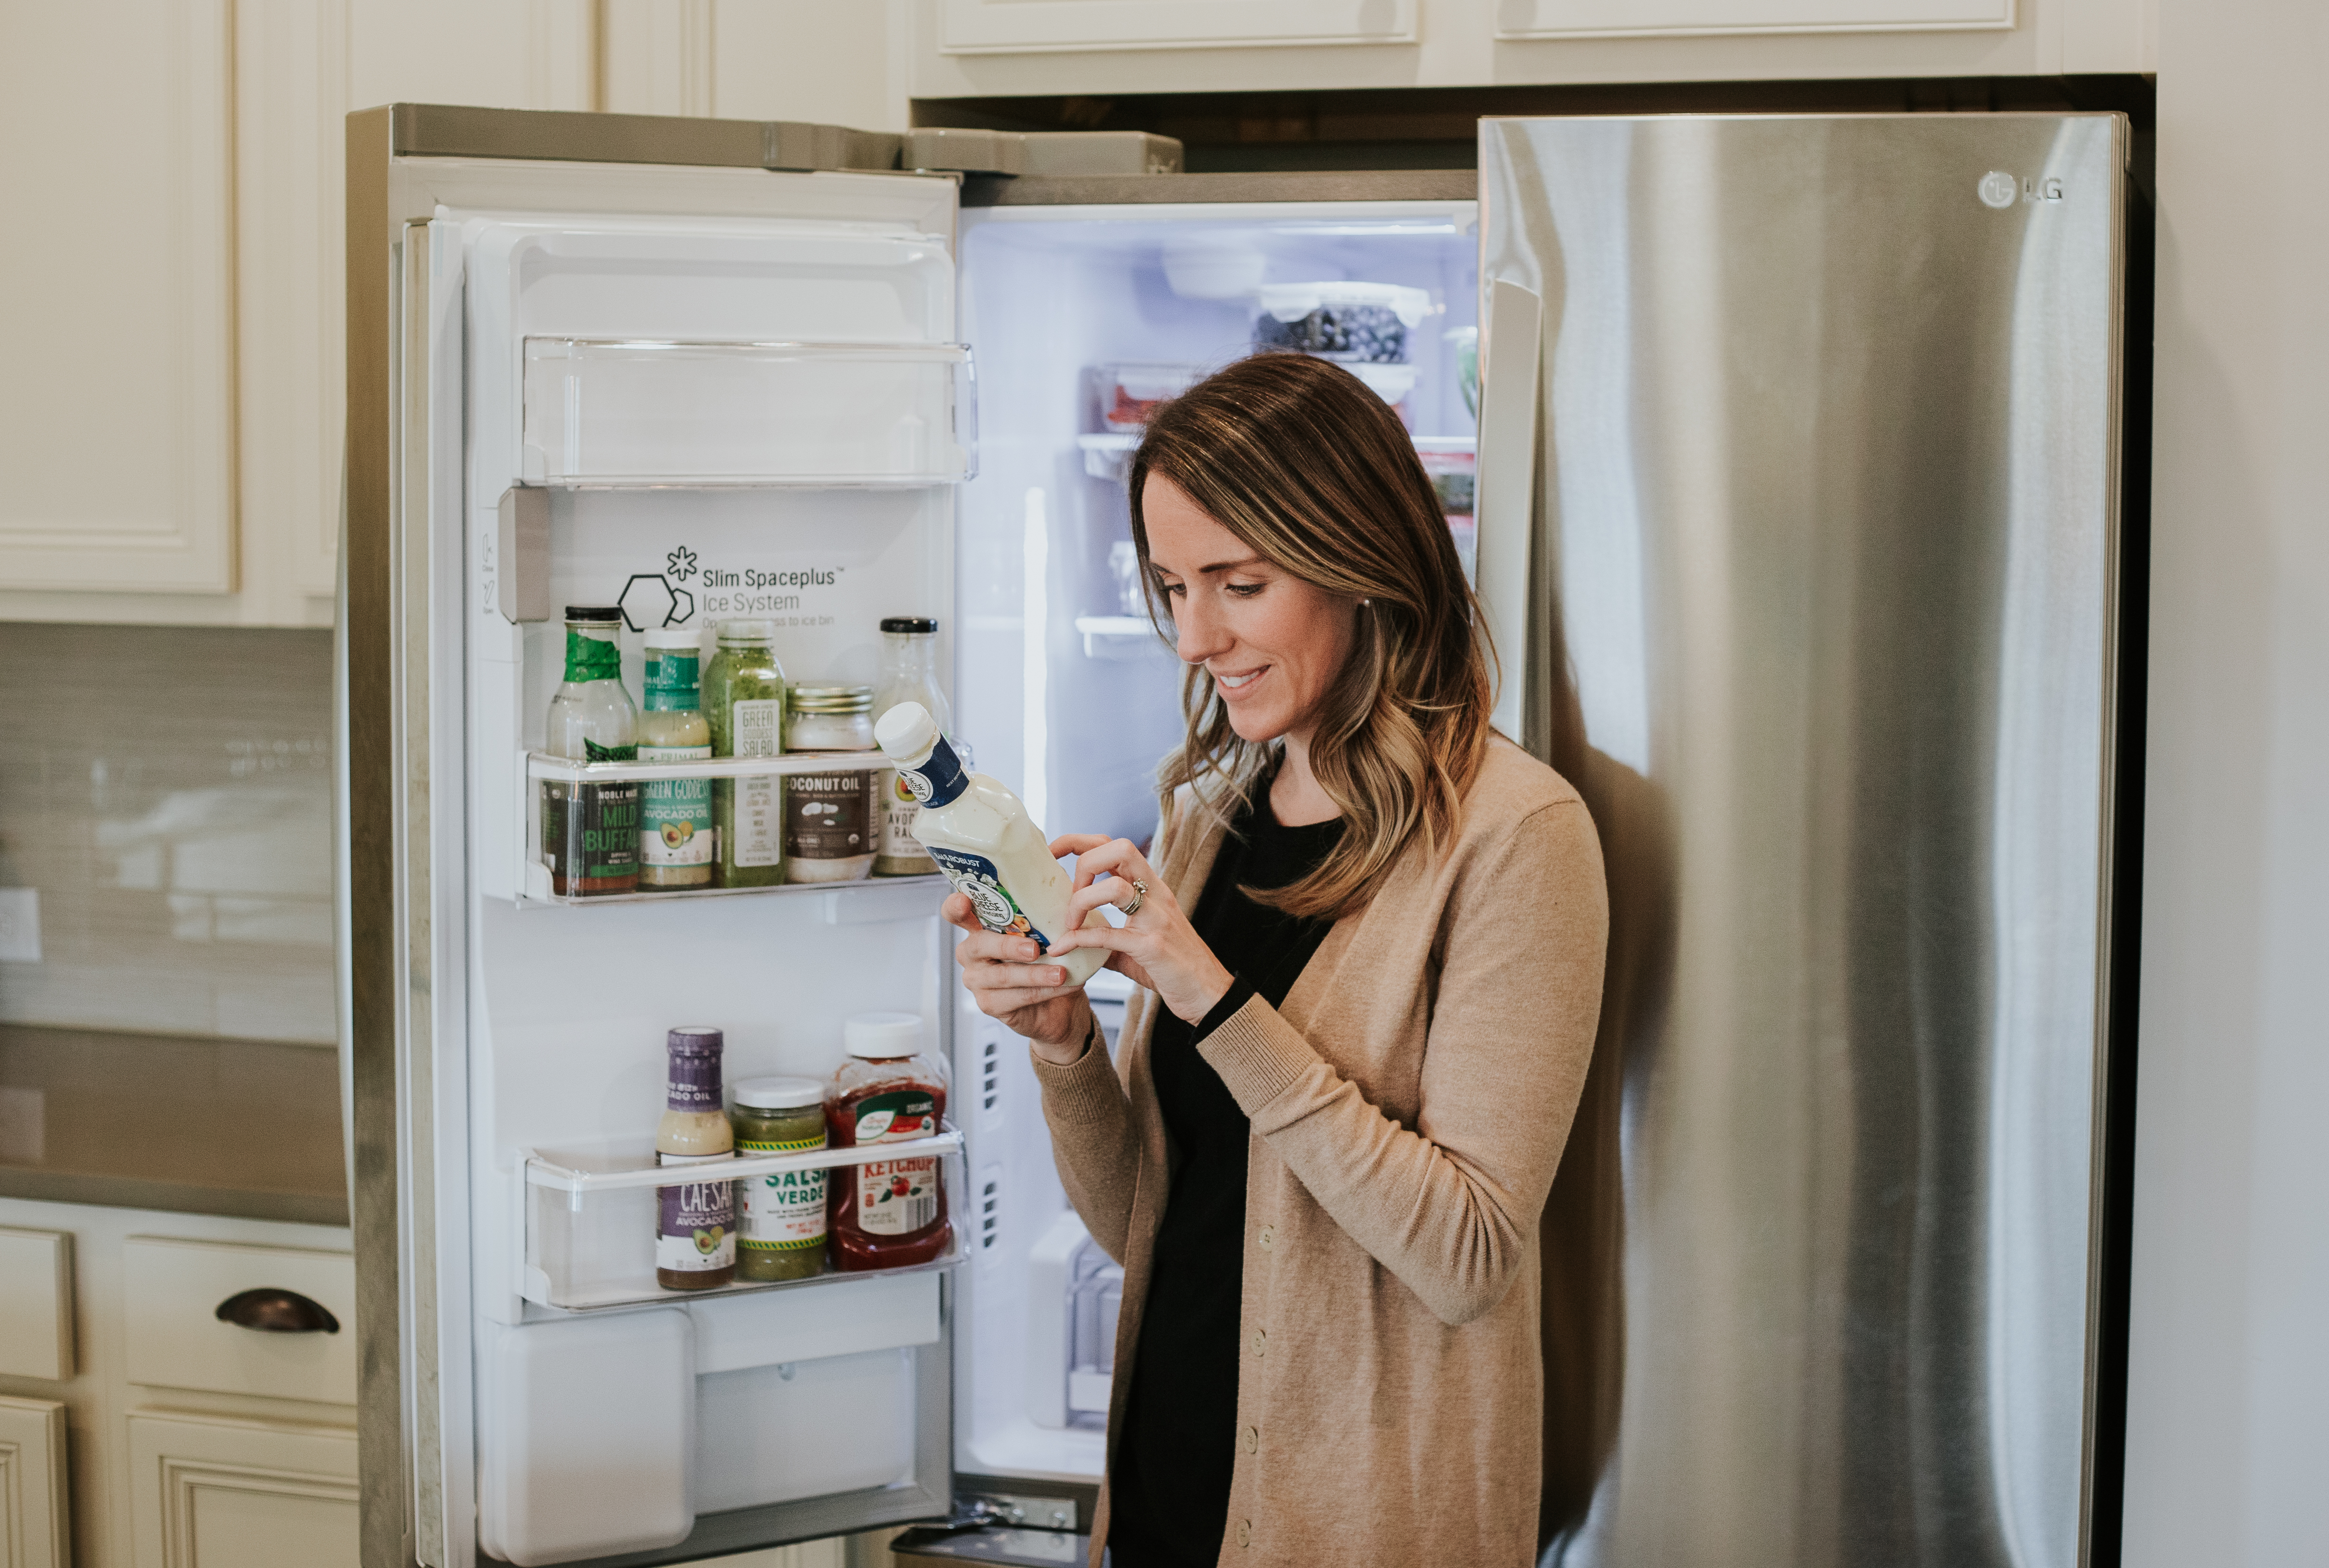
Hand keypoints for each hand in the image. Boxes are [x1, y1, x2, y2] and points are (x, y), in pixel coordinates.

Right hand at [943, 891, 1094, 1062]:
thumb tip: (1064, 896)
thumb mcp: (1048, 935)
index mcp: (980, 928)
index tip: (963, 901)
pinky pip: (1016, 997)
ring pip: (1002, 975)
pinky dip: (1044, 991)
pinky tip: (1063, 986)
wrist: (1059, 1004)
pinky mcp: (989, 1004)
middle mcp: (972, 954)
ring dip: (1035, 974)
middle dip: (1008, 946)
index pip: (956, 913)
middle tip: (1035, 949)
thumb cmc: (1049, 960)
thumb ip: (1045, 916)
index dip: (955, 907)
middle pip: (979, 945)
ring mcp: (977, 981)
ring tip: (1061, 973)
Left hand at [1045, 835, 1235, 1025]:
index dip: (1079, 842)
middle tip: (1070, 894)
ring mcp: (1157, 919)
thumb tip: (1073, 941)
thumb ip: (1106, 938)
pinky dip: (1079, 940)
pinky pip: (1110, 935)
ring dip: (1082, 901)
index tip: (1053, 854)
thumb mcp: (1136, 945)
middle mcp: (1157, 895)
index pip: (1114, 845)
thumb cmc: (1173, 968)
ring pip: (1115, 887)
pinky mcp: (1154, 947)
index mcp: (1151, 888)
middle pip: (1119, 849)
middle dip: (1084, 864)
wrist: (1208, 994)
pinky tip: (1062, 949)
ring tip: (1071, 924)